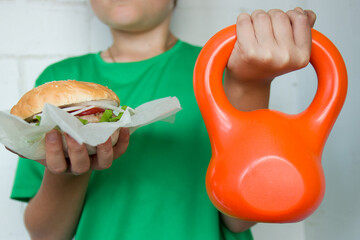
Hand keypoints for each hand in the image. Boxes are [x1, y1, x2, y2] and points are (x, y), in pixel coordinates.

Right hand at [8, 128, 129, 174]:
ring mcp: (96, 163)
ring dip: (105, 149)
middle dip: (77, 150)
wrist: (71, 162)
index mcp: (60, 166)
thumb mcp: (39, 150)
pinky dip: (124, 142)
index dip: (53, 151)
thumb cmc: (55, 152)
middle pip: (81, 165)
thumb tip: (9, 142)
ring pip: (104, 163)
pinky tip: (123, 127)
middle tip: (72, 133)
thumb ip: (26, 146)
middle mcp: (79, 167)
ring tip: (104, 134)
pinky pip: (120, 152)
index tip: (51, 133)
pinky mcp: (110, 155)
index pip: (55, 164)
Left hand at [226, 7, 315, 85]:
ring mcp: (267, 54)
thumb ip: (303, 29)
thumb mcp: (291, 50)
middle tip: (265, 32)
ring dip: (255, 19)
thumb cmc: (268, 64)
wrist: (248, 81)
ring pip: (261, 16)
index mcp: (301, 56)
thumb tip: (307, 13)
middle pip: (279, 15)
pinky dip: (242, 21)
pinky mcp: (248, 51)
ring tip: (255, 33)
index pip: (300, 19)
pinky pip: (244, 20)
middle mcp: (285, 56)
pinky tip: (243, 33)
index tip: (282, 25)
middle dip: (270, 18)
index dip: (289, 16)